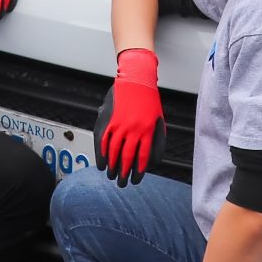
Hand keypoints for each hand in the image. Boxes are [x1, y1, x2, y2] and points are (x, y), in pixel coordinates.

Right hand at [94, 48, 164, 184]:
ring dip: (112, 165)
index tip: (136, 180)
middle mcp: (134, 130)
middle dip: (124, 173)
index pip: (143, 158)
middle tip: (122, 183)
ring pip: (114, 150)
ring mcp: (120, 124)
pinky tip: (103, 160)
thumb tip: (154, 158)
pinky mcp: (110, 119)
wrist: (137, 78)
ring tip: (111, 175)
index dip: (139, 171)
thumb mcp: (158, 119)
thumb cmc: (149, 99)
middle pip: (127, 158)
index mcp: (147, 131)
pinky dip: (103, 151)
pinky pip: (105, 139)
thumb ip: (156, 138)